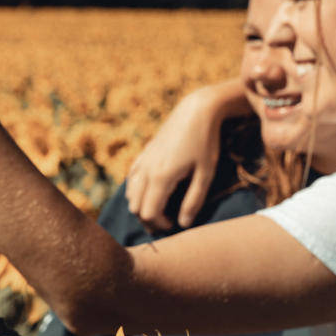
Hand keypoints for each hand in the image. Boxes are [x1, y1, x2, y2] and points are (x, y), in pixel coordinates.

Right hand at [124, 87, 224, 230]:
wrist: (196, 111)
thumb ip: (194, 201)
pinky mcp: (144, 153)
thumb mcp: (205, 174)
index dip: (160, 225)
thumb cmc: (205, 142)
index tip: (175, 224)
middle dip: (148, 219)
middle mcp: (146, 170)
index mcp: (161, 177)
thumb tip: (184, 224)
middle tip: (166, 222)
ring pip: (130, 194)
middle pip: (136, 207)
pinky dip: (136, 190)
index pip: (149, 213)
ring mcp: (142, 160)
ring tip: (159, 209)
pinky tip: (149, 192)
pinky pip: (131, 178)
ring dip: (141, 206)